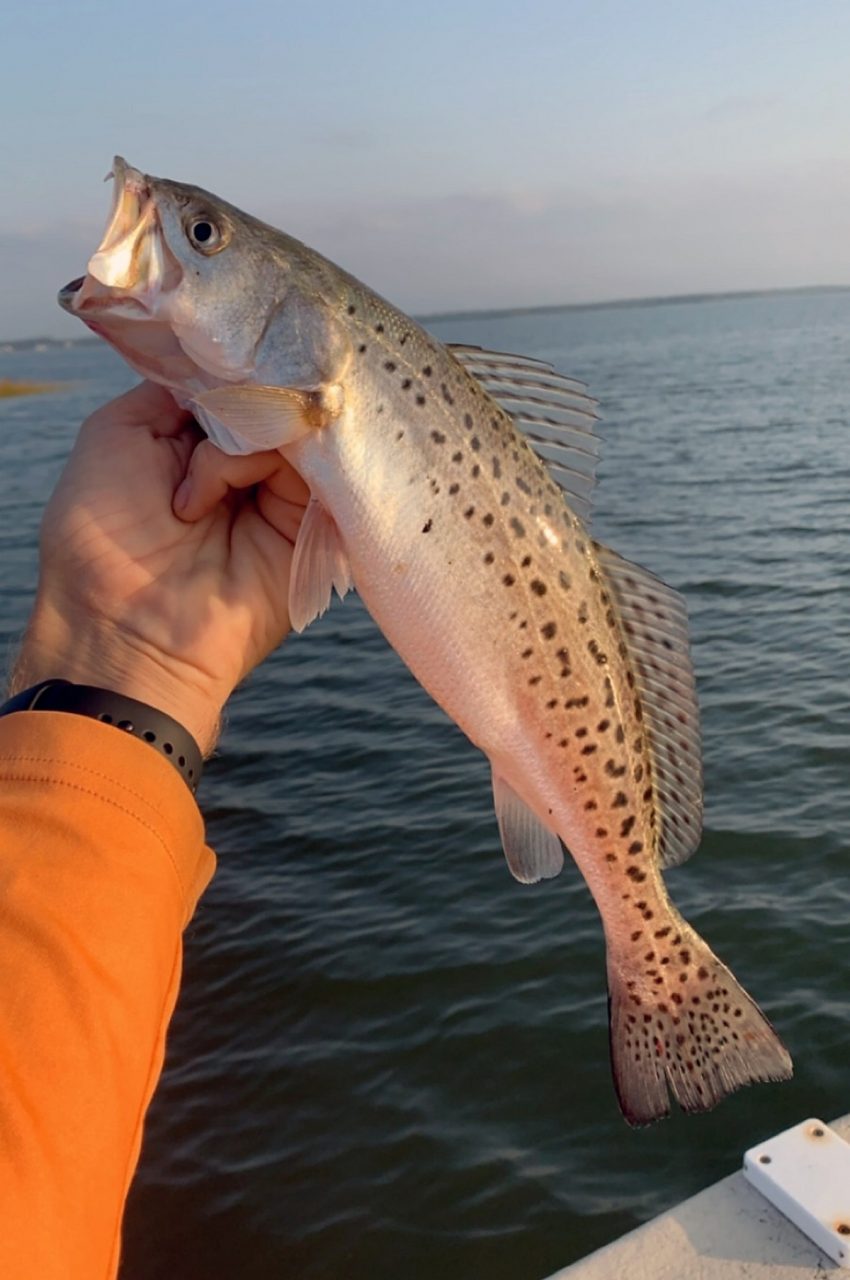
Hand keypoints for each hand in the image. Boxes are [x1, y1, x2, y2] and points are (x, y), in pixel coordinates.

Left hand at [12, 381, 307, 752]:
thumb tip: (238, 369)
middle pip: (277, 401)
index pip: (240, 380)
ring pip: (299, 431)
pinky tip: (237, 489)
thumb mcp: (120, 431)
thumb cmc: (100, 535)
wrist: (123, 630)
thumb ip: (179, 388)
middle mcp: (244, 468)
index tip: (227, 353)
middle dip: (250, 400)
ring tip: (198, 495)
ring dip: (245, 447)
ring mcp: (280, 500)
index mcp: (198, 443)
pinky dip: (284, 466)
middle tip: (216, 422)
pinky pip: (323, 475)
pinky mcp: (311, 532)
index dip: (237, 363)